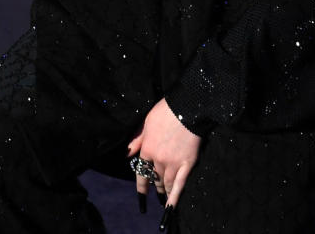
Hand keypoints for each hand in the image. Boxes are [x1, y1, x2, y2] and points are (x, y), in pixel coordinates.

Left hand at [127, 97, 200, 211]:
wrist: (187, 107)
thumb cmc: (165, 111)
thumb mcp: (146, 122)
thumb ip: (137, 139)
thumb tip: (127, 153)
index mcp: (147, 149)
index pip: (141, 172)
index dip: (142, 186)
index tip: (142, 197)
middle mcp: (157, 159)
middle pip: (155, 179)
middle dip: (156, 187)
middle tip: (158, 194)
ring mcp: (172, 163)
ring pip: (166, 183)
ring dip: (164, 193)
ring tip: (164, 201)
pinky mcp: (187, 163)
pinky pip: (180, 184)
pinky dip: (175, 197)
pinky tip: (171, 207)